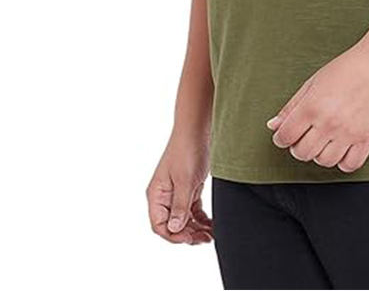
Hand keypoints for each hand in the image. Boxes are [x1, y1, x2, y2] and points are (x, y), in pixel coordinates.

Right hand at [146, 129, 213, 244]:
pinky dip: (201, 219)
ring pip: (184, 219)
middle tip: (205, 239)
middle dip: (188, 234)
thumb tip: (175, 228)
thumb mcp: (185, 180)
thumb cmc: (186, 150)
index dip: (174, 235)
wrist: (197, 129)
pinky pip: (193, 210)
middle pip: (173, 225)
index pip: (160, 225)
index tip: (190, 238)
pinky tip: (211, 225)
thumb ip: (180, 205)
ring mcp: (176, 192)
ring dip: (196, 228)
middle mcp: (164, 196)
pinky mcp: (189, 188)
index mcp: (156, 195)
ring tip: (211, 235)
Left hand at [267, 44, 368, 172]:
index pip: (285, 137)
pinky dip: (343, 161)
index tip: (286, 135)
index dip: (281, 138)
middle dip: (298, 147)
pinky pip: (349, 165)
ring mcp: (349, 133)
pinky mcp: (367, 139)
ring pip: (324, 161)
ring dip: (320, 154)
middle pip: (302, 153)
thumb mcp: (313, 82)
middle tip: (305, 137)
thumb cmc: (346, 69)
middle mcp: (329, 122)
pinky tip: (342, 148)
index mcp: (312, 106)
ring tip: (324, 140)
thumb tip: (273, 125)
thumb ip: (292, 106)